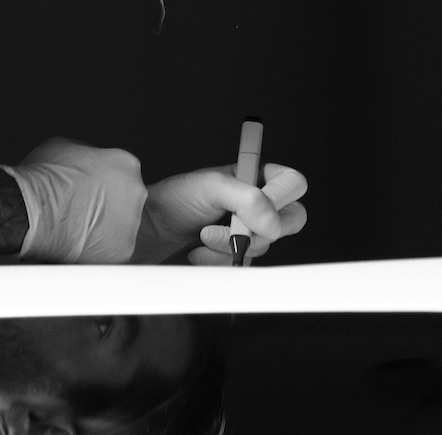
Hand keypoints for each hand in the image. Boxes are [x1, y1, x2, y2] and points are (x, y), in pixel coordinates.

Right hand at [0, 139, 147, 263]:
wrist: (31, 209)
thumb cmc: (45, 179)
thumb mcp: (68, 147)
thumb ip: (88, 154)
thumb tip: (86, 162)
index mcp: (126, 163)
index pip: (124, 174)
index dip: (105, 183)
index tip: (93, 190)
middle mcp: (136, 191)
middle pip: (128, 200)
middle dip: (110, 206)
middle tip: (85, 210)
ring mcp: (132, 222)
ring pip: (123, 227)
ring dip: (106, 229)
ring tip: (80, 229)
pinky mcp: (123, 249)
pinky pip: (114, 251)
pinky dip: (100, 251)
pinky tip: (81, 244)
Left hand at [132, 162, 307, 265]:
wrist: (148, 231)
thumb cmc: (174, 200)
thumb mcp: (211, 186)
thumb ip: (248, 199)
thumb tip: (273, 223)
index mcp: (256, 176)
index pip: (293, 184)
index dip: (279, 198)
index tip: (250, 208)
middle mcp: (259, 202)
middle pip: (292, 219)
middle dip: (258, 229)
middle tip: (233, 228)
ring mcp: (250, 230)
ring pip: (266, 246)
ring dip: (231, 246)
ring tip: (203, 237)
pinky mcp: (237, 254)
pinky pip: (246, 265)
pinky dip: (222, 262)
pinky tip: (200, 253)